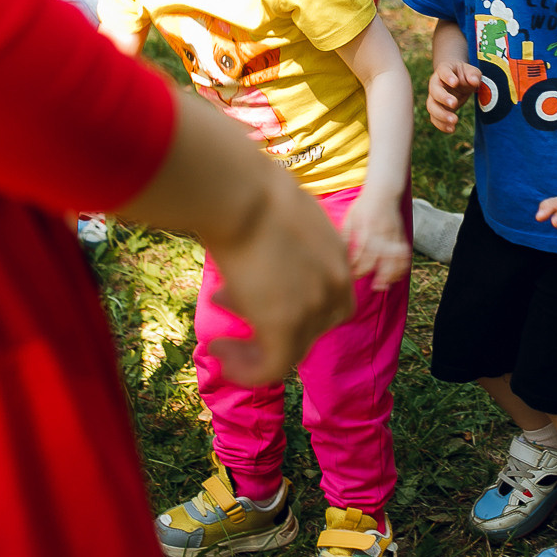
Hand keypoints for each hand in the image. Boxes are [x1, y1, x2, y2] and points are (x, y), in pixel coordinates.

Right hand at [119, 88, 352, 384]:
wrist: (240, 190)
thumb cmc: (248, 187)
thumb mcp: (279, 209)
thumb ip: (280, 232)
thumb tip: (255, 226)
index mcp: (337, 253)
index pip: (329, 298)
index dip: (296, 304)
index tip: (255, 297)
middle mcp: (335, 283)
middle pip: (312, 327)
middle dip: (270, 322)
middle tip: (230, 308)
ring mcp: (314, 307)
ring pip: (289, 351)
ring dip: (253, 352)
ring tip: (221, 345)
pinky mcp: (286, 327)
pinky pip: (271, 368)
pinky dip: (247, 370)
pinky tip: (219, 352)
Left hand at [341, 187, 411, 290]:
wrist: (383, 191)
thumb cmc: (363, 205)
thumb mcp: (350, 217)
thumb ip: (345, 235)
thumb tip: (338, 254)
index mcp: (366, 228)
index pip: (363, 253)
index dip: (358, 266)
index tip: (353, 274)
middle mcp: (381, 232)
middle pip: (380, 258)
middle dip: (377, 274)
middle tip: (372, 287)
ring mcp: (393, 234)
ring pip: (395, 258)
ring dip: (391, 274)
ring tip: (385, 286)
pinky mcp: (401, 235)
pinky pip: (403, 253)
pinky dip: (401, 266)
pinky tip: (396, 276)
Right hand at [427, 60, 482, 132]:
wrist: (457, 80)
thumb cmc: (464, 74)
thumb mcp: (471, 71)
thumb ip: (473, 74)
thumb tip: (474, 81)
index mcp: (444, 70)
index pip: (443, 71)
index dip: (448, 76)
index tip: (455, 82)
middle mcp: (435, 84)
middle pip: (434, 91)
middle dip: (443, 98)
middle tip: (454, 104)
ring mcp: (434, 97)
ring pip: (432, 107)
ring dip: (441, 115)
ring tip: (455, 120)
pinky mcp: (437, 109)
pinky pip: (435, 118)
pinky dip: (441, 125)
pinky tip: (452, 129)